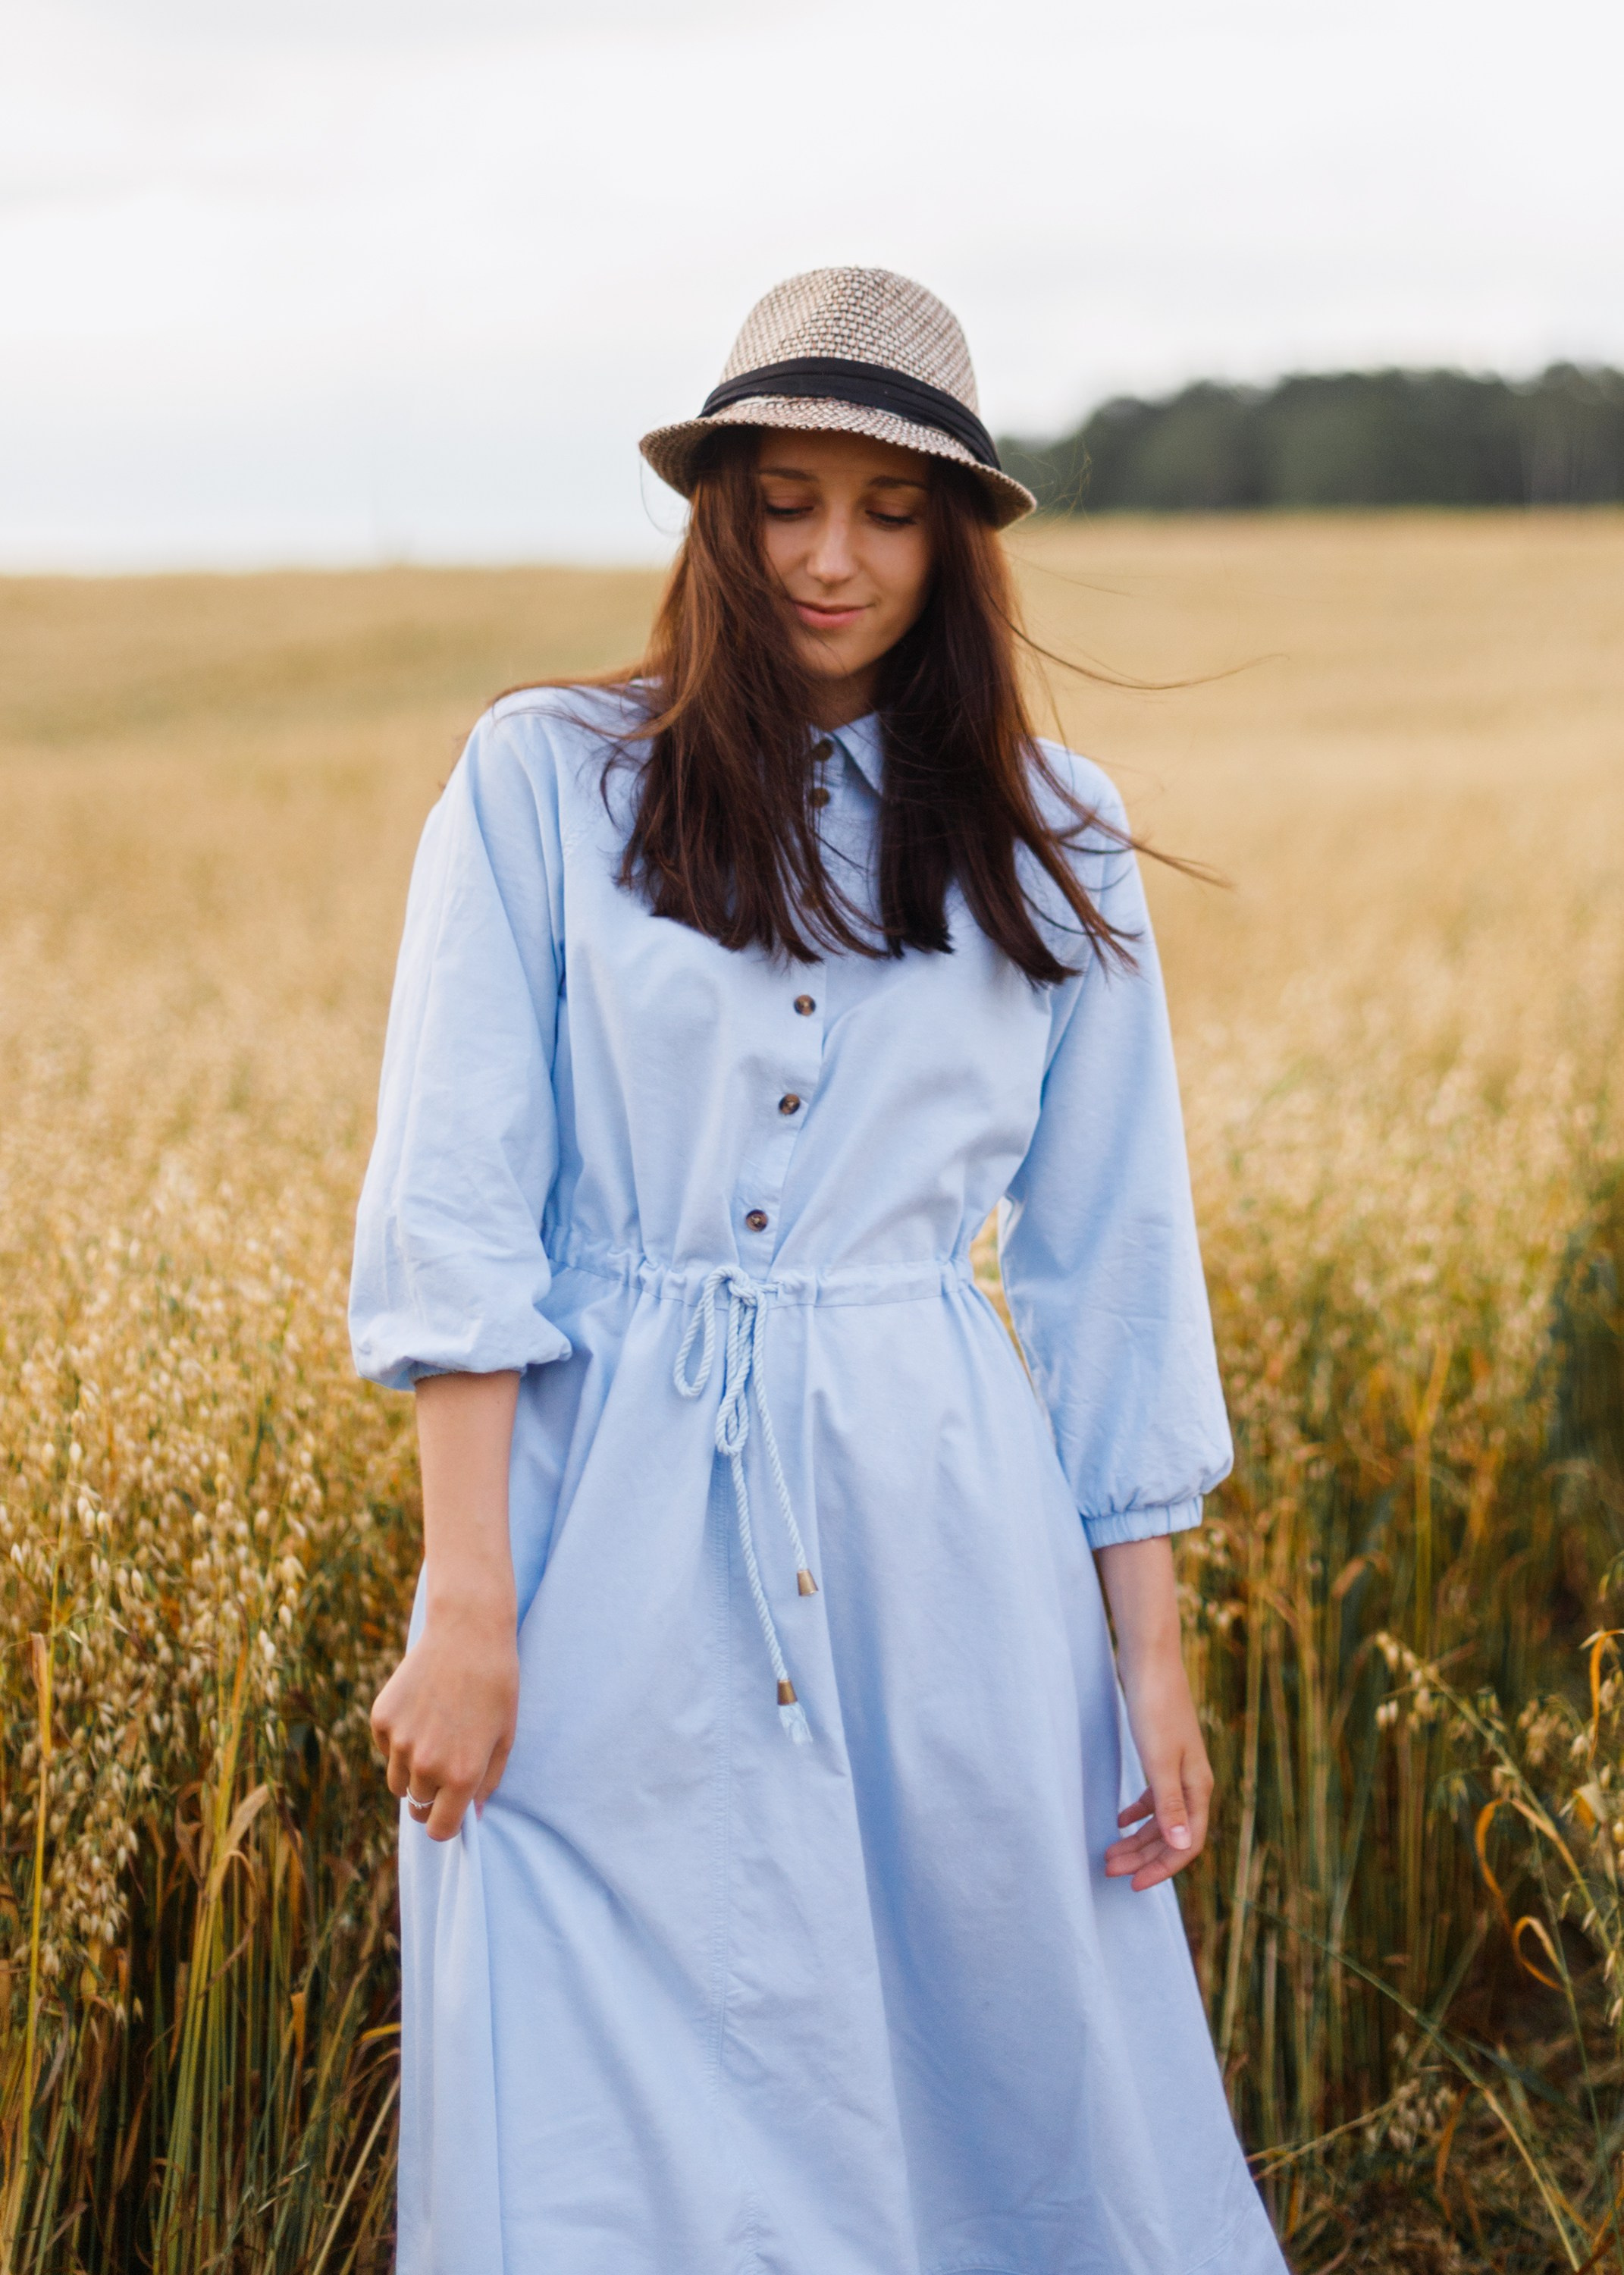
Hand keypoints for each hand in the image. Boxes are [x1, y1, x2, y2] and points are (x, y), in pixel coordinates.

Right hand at [371, 1589, 518, 1841]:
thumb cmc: (496, 1686)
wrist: (468, 1632)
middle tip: (448, 1760)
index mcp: (462, 1774)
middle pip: (418, 1804)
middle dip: (432, 1793)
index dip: (445, 1824)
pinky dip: (398, 1740)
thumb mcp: (504, 1737)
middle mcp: (426, 1764)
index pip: (439, 1829)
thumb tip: (471, 1816)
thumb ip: (487, 1782)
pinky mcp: (381, 1719)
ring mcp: (399, 1741)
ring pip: (397, 1781)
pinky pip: (385, 1748)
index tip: (449, 1812)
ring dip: (412, 1770)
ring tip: (436, 1734)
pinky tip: (421, 1709)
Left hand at [1102, 1643, 1213, 1891]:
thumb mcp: (1158, 1760)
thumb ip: (1169, 1804)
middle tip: (1108, 1870)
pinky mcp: (1162, 1754)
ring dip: (1137, 1839)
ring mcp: (1178, 1768)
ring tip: (1109, 1853)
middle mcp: (1193, 1782)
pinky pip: (1154, 1796)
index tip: (1133, 1885)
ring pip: (1160, 1818)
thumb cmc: (1155, 1707)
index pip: (1186, 1844)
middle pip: (1171, 1834)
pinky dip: (1137, 1813)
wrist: (1150, 1660)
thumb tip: (1182, 1845)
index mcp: (1197, 1787)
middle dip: (1142, 1857)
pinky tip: (1119, 1819)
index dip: (1161, 1869)